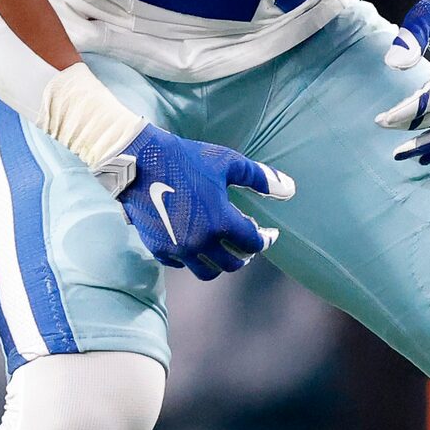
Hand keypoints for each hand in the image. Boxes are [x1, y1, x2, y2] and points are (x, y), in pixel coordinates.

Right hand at [102, 123, 292, 279]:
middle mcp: (200, 242)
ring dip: (219, 263)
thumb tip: (290, 189)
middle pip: (232, 264)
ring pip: (206, 271)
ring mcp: (177, 248)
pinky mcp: (157, 247)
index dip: (266, 240)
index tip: (269, 234)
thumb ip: (262, 178)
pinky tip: (197, 246)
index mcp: (221, 222)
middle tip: (247, 244)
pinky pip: (180, 264)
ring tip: (224, 250)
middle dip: (244, 255)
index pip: (253, 243)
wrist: (140, 162)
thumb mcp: (229, 163)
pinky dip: (192, 259)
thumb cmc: (188, 159)